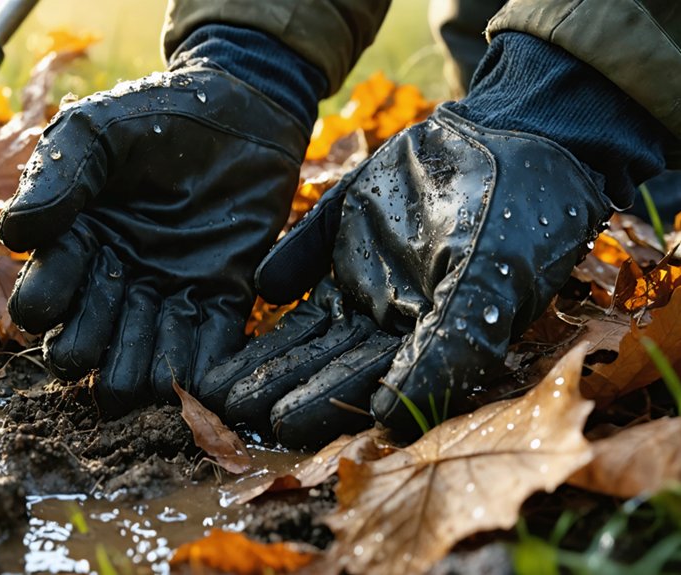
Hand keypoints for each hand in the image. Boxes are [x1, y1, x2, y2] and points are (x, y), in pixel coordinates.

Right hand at [0, 65, 307, 413]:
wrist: (238, 109)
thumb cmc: (156, 115)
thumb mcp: (96, 131)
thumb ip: (56, 176)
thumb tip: (12, 235)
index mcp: (74, 246)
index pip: (40, 303)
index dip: (44, 305)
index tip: (63, 281)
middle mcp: (113, 282)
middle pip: (83, 351)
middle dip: (87, 352)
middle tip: (108, 324)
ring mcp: (167, 295)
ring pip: (139, 367)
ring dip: (140, 373)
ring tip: (155, 341)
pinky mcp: (221, 299)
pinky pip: (207, 353)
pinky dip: (202, 371)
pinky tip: (199, 370)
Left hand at [208, 103, 611, 445]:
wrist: (518, 139)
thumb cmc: (519, 220)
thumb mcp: (488, 288)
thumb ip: (444, 348)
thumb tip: (387, 417)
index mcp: (423, 342)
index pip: (366, 383)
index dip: (323, 403)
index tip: (279, 424)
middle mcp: (388, 319)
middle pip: (326, 359)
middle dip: (278, 384)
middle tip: (228, 408)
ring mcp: (364, 275)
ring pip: (306, 322)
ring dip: (264, 349)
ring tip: (214, 379)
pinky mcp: (346, 232)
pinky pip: (307, 254)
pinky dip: (283, 268)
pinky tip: (257, 289)